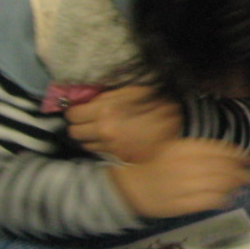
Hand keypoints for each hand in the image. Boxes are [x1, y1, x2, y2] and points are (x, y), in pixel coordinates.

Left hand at [67, 84, 182, 164]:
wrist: (177, 124)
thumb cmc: (154, 102)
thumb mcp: (127, 91)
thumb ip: (104, 97)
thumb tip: (85, 102)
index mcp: (104, 111)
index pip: (72, 115)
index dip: (76, 111)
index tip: (81, 110)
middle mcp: (104, 131)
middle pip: (74, 132)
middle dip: (79, 125)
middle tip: (88, 121)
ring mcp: (112, 147)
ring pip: (86, 145)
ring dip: (90, 137)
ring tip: (100, 130)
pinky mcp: (120, 157)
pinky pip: (101, 152)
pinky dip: (103, 146)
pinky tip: (112, 139)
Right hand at [108, 138, 249, 217]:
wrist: (133, 187)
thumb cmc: (157, 165)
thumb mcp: (177, 148)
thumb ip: (202, 151)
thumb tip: (234, 156)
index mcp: (183, 148)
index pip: (220, 150)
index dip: (240, 155)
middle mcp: (185, 165)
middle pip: (223, 168)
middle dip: (242, 172)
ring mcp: (183, 186)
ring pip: (218, 185)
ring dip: (235, 185)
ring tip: (243, 186)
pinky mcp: (181, 204)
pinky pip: (208, 201)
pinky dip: (222, 199)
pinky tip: (229, 198)